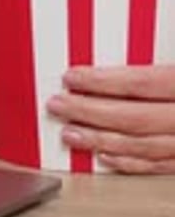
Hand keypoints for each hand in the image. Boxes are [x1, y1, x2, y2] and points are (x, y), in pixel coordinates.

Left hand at [46, 65, 174, 173]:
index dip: (101, 82)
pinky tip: (104, 156)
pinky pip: (158, 166)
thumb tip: (125, 50)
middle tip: (59, 105)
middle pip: (133, 118)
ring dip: (101, 141)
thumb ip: (157, 61)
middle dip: (89, 112)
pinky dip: (128, 163)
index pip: (139, 84)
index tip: (72, 78)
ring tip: (70, 134)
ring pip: (141, 146)